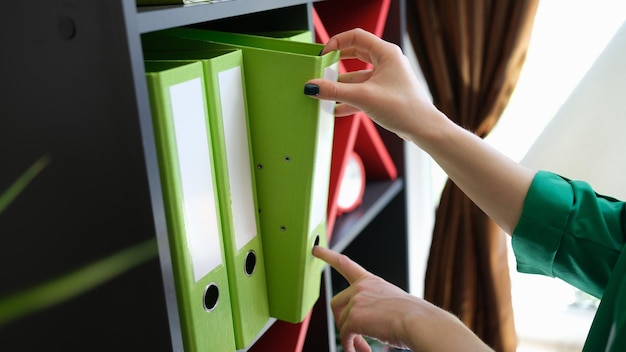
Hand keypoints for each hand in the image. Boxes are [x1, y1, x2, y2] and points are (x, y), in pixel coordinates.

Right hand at [305, 28, 534, 234]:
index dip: (337, 42)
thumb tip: (312, 87)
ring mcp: (386, 79)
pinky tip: (336, 110)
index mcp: (386, 53)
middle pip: (355, 54)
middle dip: (337, 63)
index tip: (323, 55)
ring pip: (357, 76)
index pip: (356, 36)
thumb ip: (335, 92)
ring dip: (341, 85)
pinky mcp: (384, 95)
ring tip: (325, 94)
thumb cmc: (404, 108)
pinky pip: (362, 92)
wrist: (424, 129)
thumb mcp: (364, 98)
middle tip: (321, 68)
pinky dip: (349, 99)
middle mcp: (387, 62)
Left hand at [313, 246, 491, 351]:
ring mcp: (356, 300)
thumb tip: (361, 326)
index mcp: (371, 281)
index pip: (345, 263)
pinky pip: (344, 336)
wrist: (419, 322)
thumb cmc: (413, 316)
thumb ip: (373, 306)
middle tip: (355, 337)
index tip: (315, 249)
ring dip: (350, 338)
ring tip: (364, 348)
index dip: (328, 255)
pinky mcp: (353, 317)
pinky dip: (350, 347)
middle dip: (342, 321)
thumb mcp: (391, 302)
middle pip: (336, 304)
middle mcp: (361, 287)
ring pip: (341, 322)